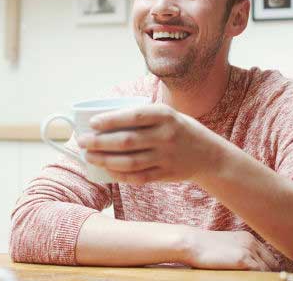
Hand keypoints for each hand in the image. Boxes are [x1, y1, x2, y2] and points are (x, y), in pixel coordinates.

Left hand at [77, 104, 229, 184]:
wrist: (210, 155)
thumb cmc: (180, 130)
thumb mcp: (169, 115)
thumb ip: (143, 116)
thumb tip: (104, 118)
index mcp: (166, 116)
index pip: (134, 116)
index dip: (111, 120)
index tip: (92, 122)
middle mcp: (167, 136)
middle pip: (126, 141)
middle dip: (99, 142)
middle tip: (82, 142)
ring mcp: (166, 157)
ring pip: (129, 161)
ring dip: (105, 160)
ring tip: (89, 157)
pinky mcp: (166, 174)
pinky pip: (139, 177)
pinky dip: (121, 175)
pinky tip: (107, 171)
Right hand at [182, 229, 279, 270]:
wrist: (192, 243)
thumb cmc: (203, 248)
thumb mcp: (226, 247)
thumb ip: (239, 253)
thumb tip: (248, 267)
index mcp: (247, 238)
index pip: (268, 256)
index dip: (269, 269)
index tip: (268, 277)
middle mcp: (251, 242)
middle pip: (272, 263)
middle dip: (270, 274)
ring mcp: (248, 250)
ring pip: (267, 270)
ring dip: (265, 278)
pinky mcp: (243, 259)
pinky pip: (260, 273)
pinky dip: (259, 279)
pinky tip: (253, 280)